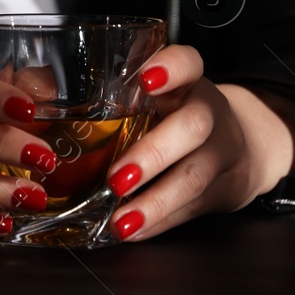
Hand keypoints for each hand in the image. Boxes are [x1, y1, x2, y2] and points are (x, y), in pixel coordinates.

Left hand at [101, 45, 294, 241]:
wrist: (244, 146)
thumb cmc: (179, 116)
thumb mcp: (164, 96)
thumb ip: (124, 98)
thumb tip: (51, 103)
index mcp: (188, 83)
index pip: (188, 63)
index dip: (171, 68)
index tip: (146, 78)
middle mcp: (209, 113)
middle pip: (193, 126)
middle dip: (153, 154)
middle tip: (116, 178)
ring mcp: (221, 153)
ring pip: (194, 176)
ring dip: (156, 203)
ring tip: (122, 222)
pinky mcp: (223, 189)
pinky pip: (192, 208)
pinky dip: (160, 223)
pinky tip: (135, 230)